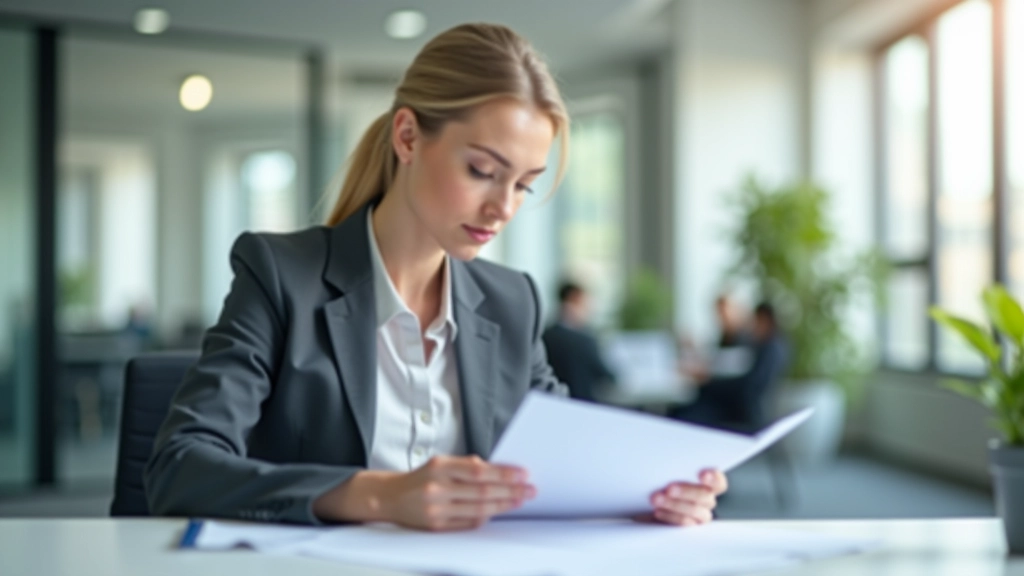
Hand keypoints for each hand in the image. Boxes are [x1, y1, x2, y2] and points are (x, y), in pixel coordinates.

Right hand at [380, 455, 534, 530]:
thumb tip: (499, 472)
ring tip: (519, 500)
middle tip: (529, 490)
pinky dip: (485, 516)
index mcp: (439, 467)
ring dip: (503, 505)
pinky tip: (498, 510)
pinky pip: (468, 523)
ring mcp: (436, 510)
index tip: (523, 474)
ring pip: (478, 509)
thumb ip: (466, 466)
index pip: (479, 470)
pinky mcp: (436, 527)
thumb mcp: (440, 463)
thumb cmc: (421, 478)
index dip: (504, 473)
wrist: (390, 498)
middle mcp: (436, 488)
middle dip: (510, 490)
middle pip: (482, 491)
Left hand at [645, 469, 727, 526]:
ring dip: (674, 504)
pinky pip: (683, 523)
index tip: (702, 475)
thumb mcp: (667, 471)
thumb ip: (675, 467)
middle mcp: (707, 500)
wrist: (647, 501)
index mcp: (708, 483)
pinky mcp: (687, 527)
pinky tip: (657, 511)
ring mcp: (699, 515)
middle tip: (669, 489)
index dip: (714, 479)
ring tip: (656, 499)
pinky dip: (669, 516)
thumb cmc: (661, 481)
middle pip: (705, 496)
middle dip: (686, 492)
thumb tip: (668, 463)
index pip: (719, 482)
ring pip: (695, 511)